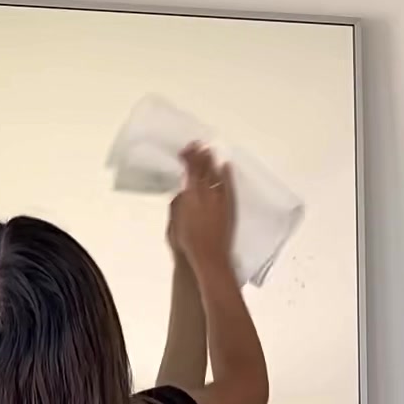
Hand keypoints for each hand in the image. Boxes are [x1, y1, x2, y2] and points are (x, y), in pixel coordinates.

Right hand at [169, 144, 235, 278]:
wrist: (210, 258)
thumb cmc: (189, 246)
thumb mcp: (174, 226)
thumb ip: (177, 207)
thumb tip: (180, 194)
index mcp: (190, 198)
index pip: (190, 172)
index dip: (188, 158)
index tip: (186, 149)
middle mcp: (206, 195)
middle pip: (203, 170)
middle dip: (200, 155)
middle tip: (199, 144)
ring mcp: (219, 200)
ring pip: (216, 175)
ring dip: (212, 161)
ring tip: (209, 151)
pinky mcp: (229, 207)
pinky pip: (229, 186)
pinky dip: (227, 175)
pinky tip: (226, 166)